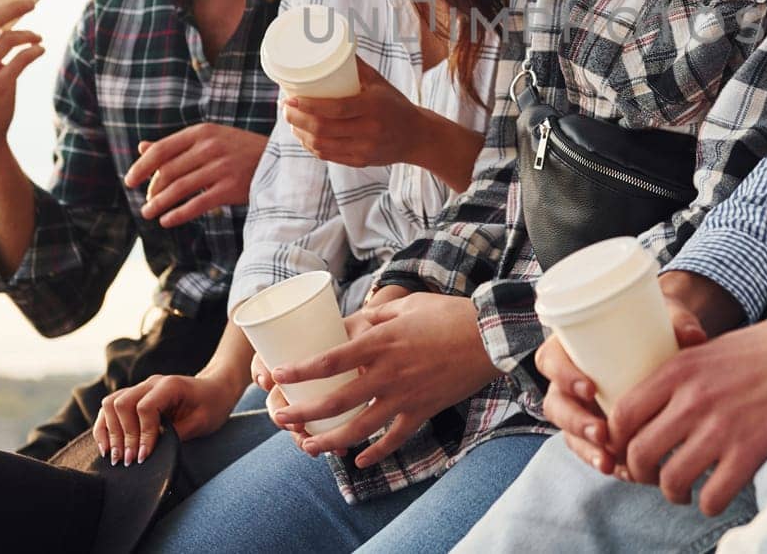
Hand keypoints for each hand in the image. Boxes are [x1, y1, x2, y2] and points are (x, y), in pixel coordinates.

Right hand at [93, 373, 237, 465]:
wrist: (215, 388)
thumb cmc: (212, 404)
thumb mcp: (202, 421)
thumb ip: (177, 434)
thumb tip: (152, 451)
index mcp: (169, 385)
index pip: (144, 407)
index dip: (142, 434)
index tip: (144, 456)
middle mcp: (150, 384)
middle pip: (122, 404)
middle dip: (122, 436)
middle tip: (128, 461)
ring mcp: (140, 388)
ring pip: (111, 403)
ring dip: (110, 432)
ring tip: (115, 457)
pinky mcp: (134, 397)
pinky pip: (111, 408)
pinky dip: (105, 427)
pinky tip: (107, 447)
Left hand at [123, 123, 266, 226]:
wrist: (279, 161)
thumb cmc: (239, 150)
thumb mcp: (209, 139)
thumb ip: (176, 145)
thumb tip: (142, 148)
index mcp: (202, 132)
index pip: (162, 150)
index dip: (142, 167)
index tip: (130, 181)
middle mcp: (210, 147)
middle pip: (168, 171)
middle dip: (152, 189)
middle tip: (145, 202)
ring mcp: (221, 168)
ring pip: (179, 189)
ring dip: (159, 203)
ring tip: (149, 213)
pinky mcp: (230, 188)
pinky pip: (197, 204)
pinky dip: (178, 214)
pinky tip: (167, 221)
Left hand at [269, 293, 499, 468]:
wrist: (490, 336)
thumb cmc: (447, 314)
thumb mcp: (404, 306)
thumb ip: (370, 318)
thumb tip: (341, 328)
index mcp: (382, 342)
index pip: (332, 359)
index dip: (301, 369)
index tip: (276, 375)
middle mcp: (389, 373)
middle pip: (337, 400)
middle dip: (304, 411)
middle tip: (279, 417)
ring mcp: (406, 396)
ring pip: (361, 427)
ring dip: (330, 440)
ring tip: (307, 445)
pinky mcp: (423, 410)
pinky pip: (395, 438)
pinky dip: (376, 452)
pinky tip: (359, 460)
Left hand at [283, 59, 424, 168]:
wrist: (417, 136)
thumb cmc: (395, 104)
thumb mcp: (380, 83)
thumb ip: (357, 67)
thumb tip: (332, 45)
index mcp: (373, 108)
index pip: (334, 109)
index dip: (308, 106)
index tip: (290, 98)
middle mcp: (368, 131)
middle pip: (322, 129)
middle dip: (296, 120)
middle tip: (285, 108)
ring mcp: (364, 149)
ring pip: (321, 145)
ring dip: (300, 134)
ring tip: (291, 121)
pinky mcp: (360, 162)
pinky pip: (328, 156)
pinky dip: (311, 146)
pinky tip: (304, 136)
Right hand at [536, 298, 706, 475]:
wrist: (663, 339)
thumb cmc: (652, 321)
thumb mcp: (663, 315)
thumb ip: (677, 321)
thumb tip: (694, 335)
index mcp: (570, 345)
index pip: (551, 360)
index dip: (564, 376)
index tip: (590, 387)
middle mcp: (568, 379)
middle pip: (557, 404)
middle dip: (576, 422)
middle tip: (602, 433)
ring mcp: (580, 407)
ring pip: (569, 433)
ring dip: (587, 450)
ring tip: (610, 463)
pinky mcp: (596, 428)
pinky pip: (591, 450)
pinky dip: (606, 462)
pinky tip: (626, 473)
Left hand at [606, 299, 766, 516]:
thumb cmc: (764, 348)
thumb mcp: (709, 349)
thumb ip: (678, 376)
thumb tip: (650, 407)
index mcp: (679, 369)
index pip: (624, 413)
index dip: (615, 439)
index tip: (622, 447)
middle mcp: (694, 400)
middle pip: (640, 452)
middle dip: (638, 472)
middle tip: (649, 475)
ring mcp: (722, 428)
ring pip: (671, 480)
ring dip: (672, 492)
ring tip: (681, 489)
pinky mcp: (750, 452)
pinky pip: (712, 496)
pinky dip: (707, 503)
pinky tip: (713, 495)